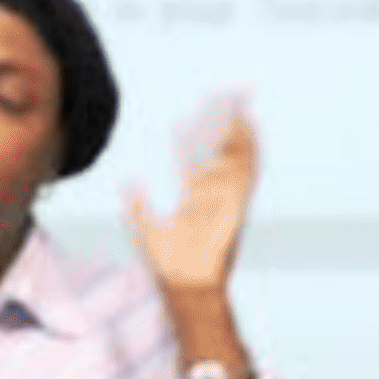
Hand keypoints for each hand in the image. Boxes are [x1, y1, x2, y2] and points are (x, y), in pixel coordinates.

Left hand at [126, 100, 259, 298]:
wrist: (185, 286)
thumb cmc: (170, 266)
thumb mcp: (145, 228)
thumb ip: (139, 204)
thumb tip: (129, 180)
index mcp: (196, 199)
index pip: (196, 158)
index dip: (196, 133)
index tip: (194, 109)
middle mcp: (215, 195)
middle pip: (221, 149)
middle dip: (224, 121)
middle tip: (225, 92)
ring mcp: (228, 199)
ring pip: (236, 154)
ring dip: (238, 127)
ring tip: (238, 99)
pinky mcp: (237, 205)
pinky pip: (246, 171)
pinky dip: (250, 148)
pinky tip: (249, 126)